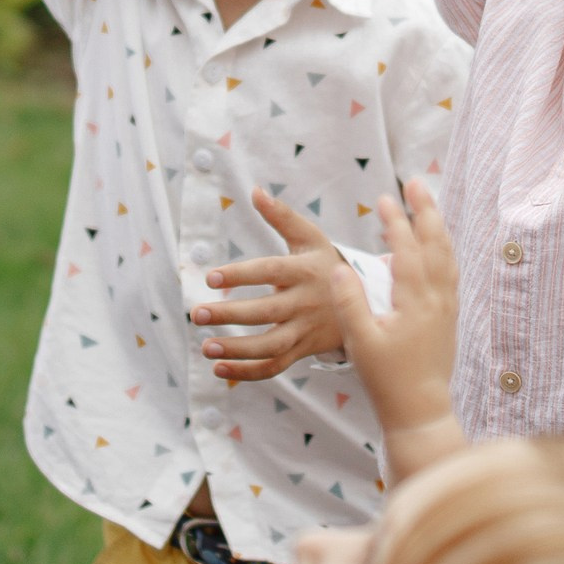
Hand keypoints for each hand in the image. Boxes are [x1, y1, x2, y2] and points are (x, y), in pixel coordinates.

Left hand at [200, 190, 360, 380]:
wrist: (366, 302)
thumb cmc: (327, 264)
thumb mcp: (311, 237)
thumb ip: (282, 216)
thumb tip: (255, 191)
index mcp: (305, 271)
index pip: (271, 271)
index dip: (241, 274)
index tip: (211, 277)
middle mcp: (305, 302)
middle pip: (266, 312)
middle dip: (230, 315)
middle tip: (197, 314)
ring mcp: (305, 330)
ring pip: (271, 345)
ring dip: (237, 350)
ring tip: (206, 347)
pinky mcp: (304, 350)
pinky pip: (276, 366)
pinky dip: (248, 372)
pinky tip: (219, 369)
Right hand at [324, 182, 459, 439]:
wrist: (421, 411)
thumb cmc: (387, 380)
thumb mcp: (361, 343)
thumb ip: (350, 304)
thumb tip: (337, 270)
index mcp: (414, 302)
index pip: (406, 251)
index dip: (396, 222)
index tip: (384, 198)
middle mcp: (437, 299)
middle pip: (436, 243)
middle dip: (426, 210)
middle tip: (416, 182)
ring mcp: (447, 307)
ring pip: (447, 255)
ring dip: (438, 226)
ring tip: (428, 205)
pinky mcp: (449, 317)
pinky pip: (451, 272)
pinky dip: (443, 249)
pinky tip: (437, 245)